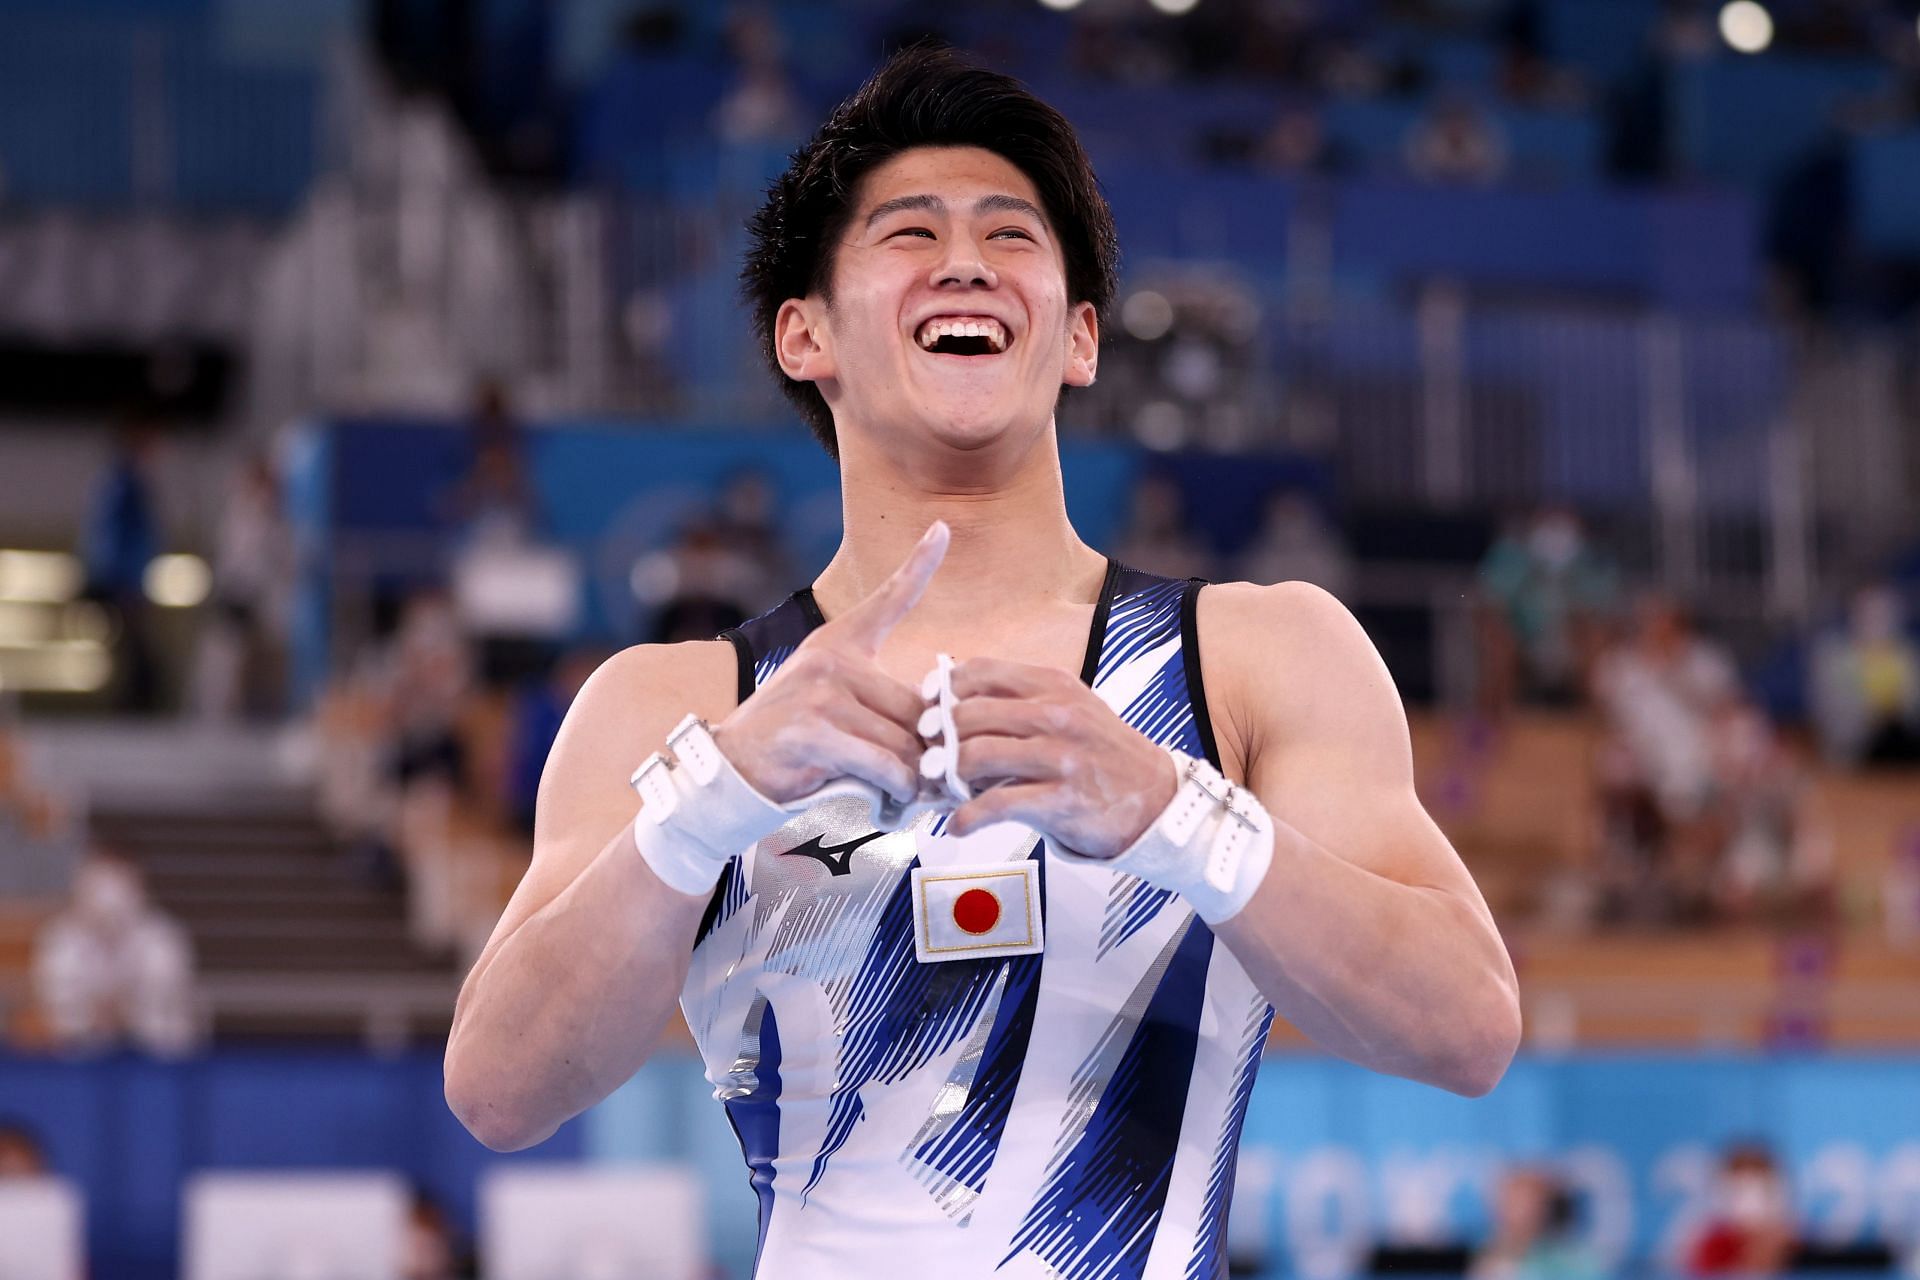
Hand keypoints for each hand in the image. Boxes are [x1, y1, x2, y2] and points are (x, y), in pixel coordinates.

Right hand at [712, 522, 947, 806]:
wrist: (730, 774)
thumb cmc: (794, 746)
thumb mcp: (833, 708)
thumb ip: (882, 710)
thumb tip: (940, 741)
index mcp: (838, 644)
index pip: (887, 599)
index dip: (919, 563)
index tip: (942, 528)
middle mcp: (831, 660)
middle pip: (916, 709)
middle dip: (926, 753)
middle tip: (925, 784)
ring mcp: (820, 693)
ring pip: (905, 743)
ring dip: (912, 781)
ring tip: (902, 799)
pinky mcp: (813, 732)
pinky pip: (883, 766)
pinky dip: (895, 792)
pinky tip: (889, 805)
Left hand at [944, 658, 1178, 857]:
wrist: (1156, 799)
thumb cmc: (1102, 755)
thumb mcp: (1069, 710)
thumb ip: (1019, 703)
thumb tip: (954, 706)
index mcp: (1053, 684)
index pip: (981, 671)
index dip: (944, 688)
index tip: (927, 707)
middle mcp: (1056, 714)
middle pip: (970, 714)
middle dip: (939, 738)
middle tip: (929, 757)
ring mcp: (1060, 756)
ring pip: (977, 755)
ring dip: (949, 776)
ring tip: (945, 789)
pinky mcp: (1062, 799)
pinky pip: (998, 804)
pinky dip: (969, 817)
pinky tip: (959, 824)